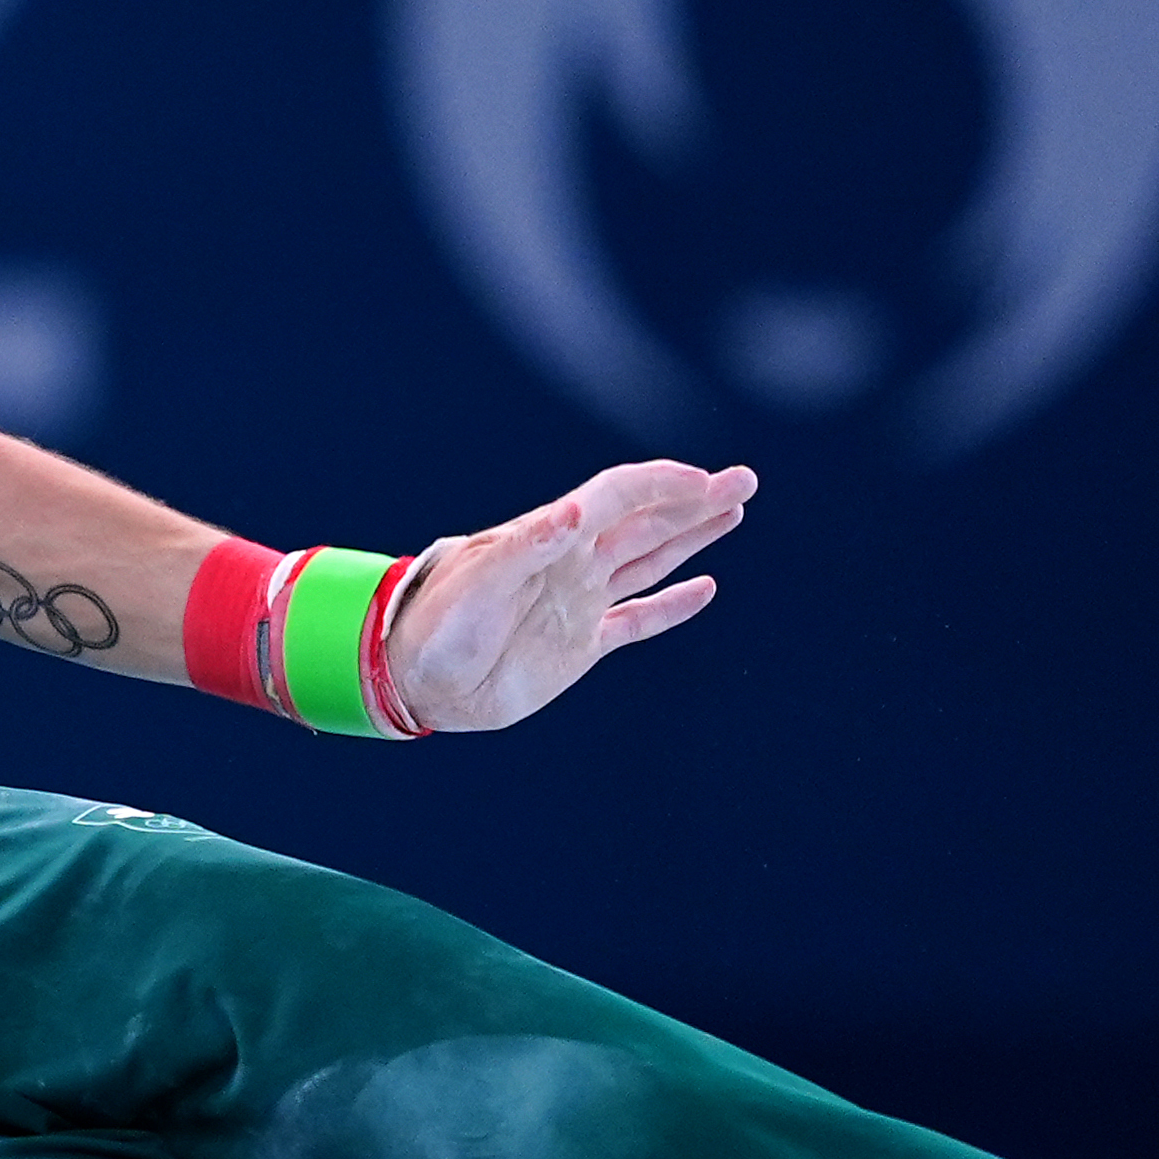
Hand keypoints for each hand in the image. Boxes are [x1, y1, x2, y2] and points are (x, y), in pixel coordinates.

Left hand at [389, 461, 753, 733]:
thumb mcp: (478, 579)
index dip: (664, 485)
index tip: (708, 482)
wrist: (415, 678)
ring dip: (692, 537)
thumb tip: (577, 512)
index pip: (620, 498)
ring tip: (733, 511)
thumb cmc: (436, 623)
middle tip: (744, 480)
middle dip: (696, 501)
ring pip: (649, 561)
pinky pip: (636, 620)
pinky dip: (671, 606)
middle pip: (647, 522)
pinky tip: (704, 589)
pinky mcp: (579, 645)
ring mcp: (579, 603)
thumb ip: (528, 546)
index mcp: (552, 538)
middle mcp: (573, 564)